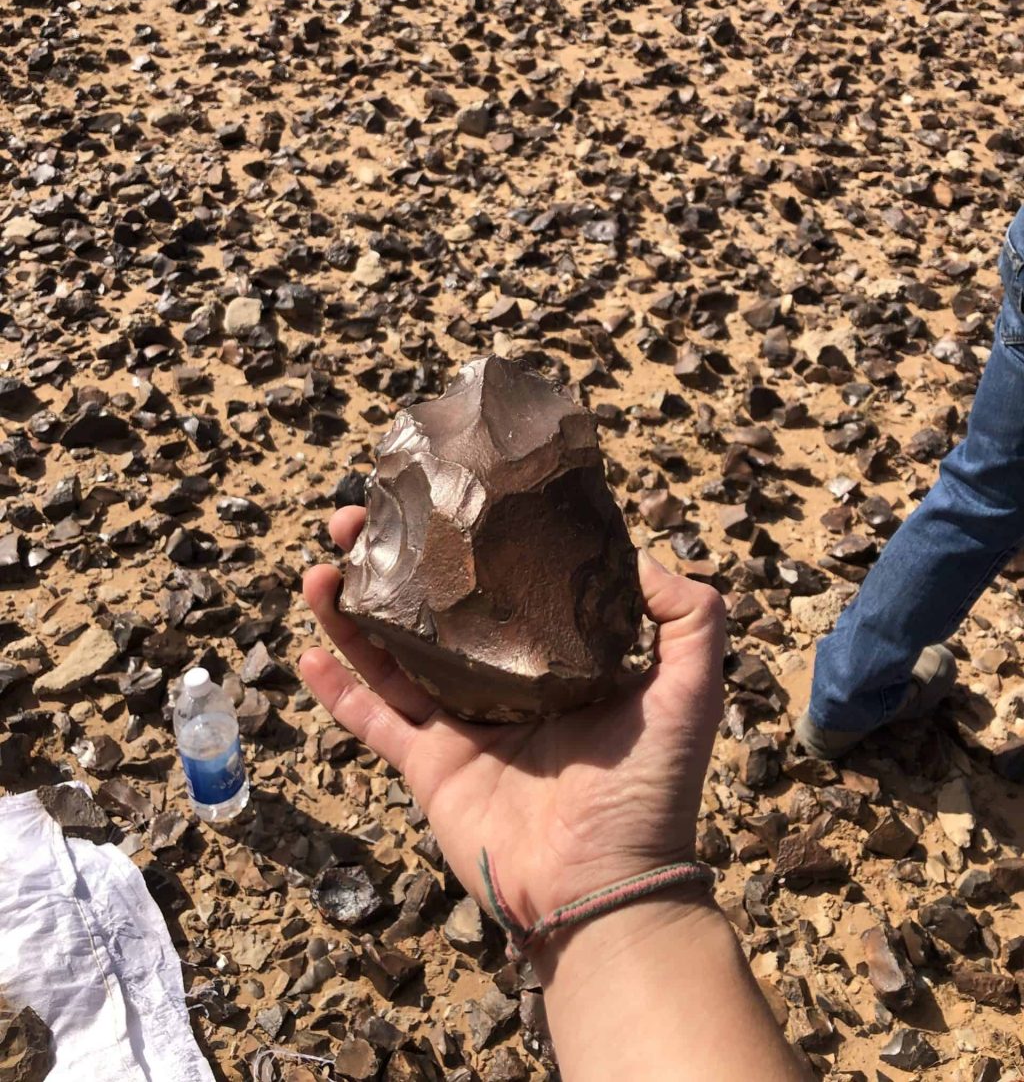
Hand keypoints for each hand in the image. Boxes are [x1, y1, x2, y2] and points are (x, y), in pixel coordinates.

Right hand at [301, 506, 724, 939]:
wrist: (606, 886)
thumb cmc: (651, 786)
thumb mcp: (690, 686)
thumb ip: (687, 614)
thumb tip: (637, 553)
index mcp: (556, 658)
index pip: (504, 583)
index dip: (469, 541)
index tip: (439, 496)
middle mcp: (503, 681)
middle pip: (432, 609)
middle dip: (390, 563)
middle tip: (354, 521)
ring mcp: (461, 724)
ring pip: (390, 654)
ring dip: (350, 612)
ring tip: (320, 568)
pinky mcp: (429, 767)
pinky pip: (374, 721)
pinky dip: (339, 691)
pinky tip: (309, 652)